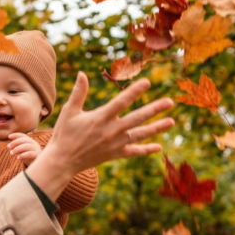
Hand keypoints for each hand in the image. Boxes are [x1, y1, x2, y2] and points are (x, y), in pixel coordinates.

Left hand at [7, 133, 42, 164]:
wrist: (40, 167)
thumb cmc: (30, 159)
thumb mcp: (23, 151)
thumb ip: (18, 147)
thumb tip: (10, 143)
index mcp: (30, 141)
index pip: (23, 136)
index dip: (16, 135)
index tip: (9, 136)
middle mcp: (34, 144)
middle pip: (24, 140)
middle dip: (15, 142)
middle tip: (8, 147)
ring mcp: (37, 149)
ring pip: (26, 146)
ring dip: (17, 149)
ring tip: (11, 153)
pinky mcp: (38, 156)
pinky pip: (30, 154)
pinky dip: (23, 155)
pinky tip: (18, 158)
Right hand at [28, 73, 173, 200]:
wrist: (62, 161)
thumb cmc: (64, 134)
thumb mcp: (69, 111)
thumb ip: (78, 93)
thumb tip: (82, 73)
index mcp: (100, 117)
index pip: (121, 102)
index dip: (135, 91)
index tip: (148, 82)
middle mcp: (111, 130)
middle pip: (137, 118)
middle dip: (154, 109)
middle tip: (170, 102)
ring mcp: (115, 144)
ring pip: (140, 134)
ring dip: (157, 128)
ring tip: (172, 121)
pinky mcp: (115, 154)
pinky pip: (134, 152)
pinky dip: (146, 150)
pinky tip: (158, 147)